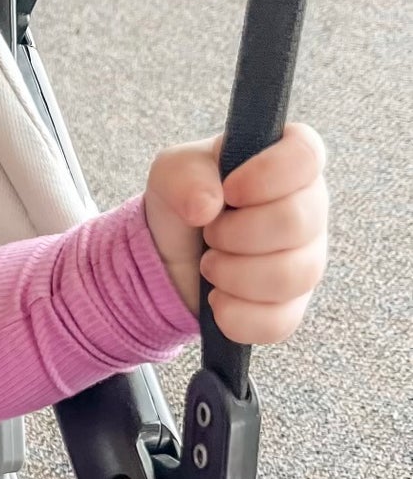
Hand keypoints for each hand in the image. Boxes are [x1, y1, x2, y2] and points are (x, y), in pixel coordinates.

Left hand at [143, 124, 327, 341]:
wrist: (167, 257)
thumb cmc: (184, 201)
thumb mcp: (172, 173)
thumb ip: (186, 175)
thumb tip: (207, 206)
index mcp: (289, 163)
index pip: (307, 156)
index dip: (268, 175)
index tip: (229, 190)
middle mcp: (310, 209)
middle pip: (297, 222)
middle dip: (237, 233)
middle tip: (210, 233)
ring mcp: (306, 261)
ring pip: (292, 276)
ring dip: (234, 274)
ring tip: (209, 265)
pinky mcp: (291, 307)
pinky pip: (278, 322)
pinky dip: (236, 315)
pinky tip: (216, 300)